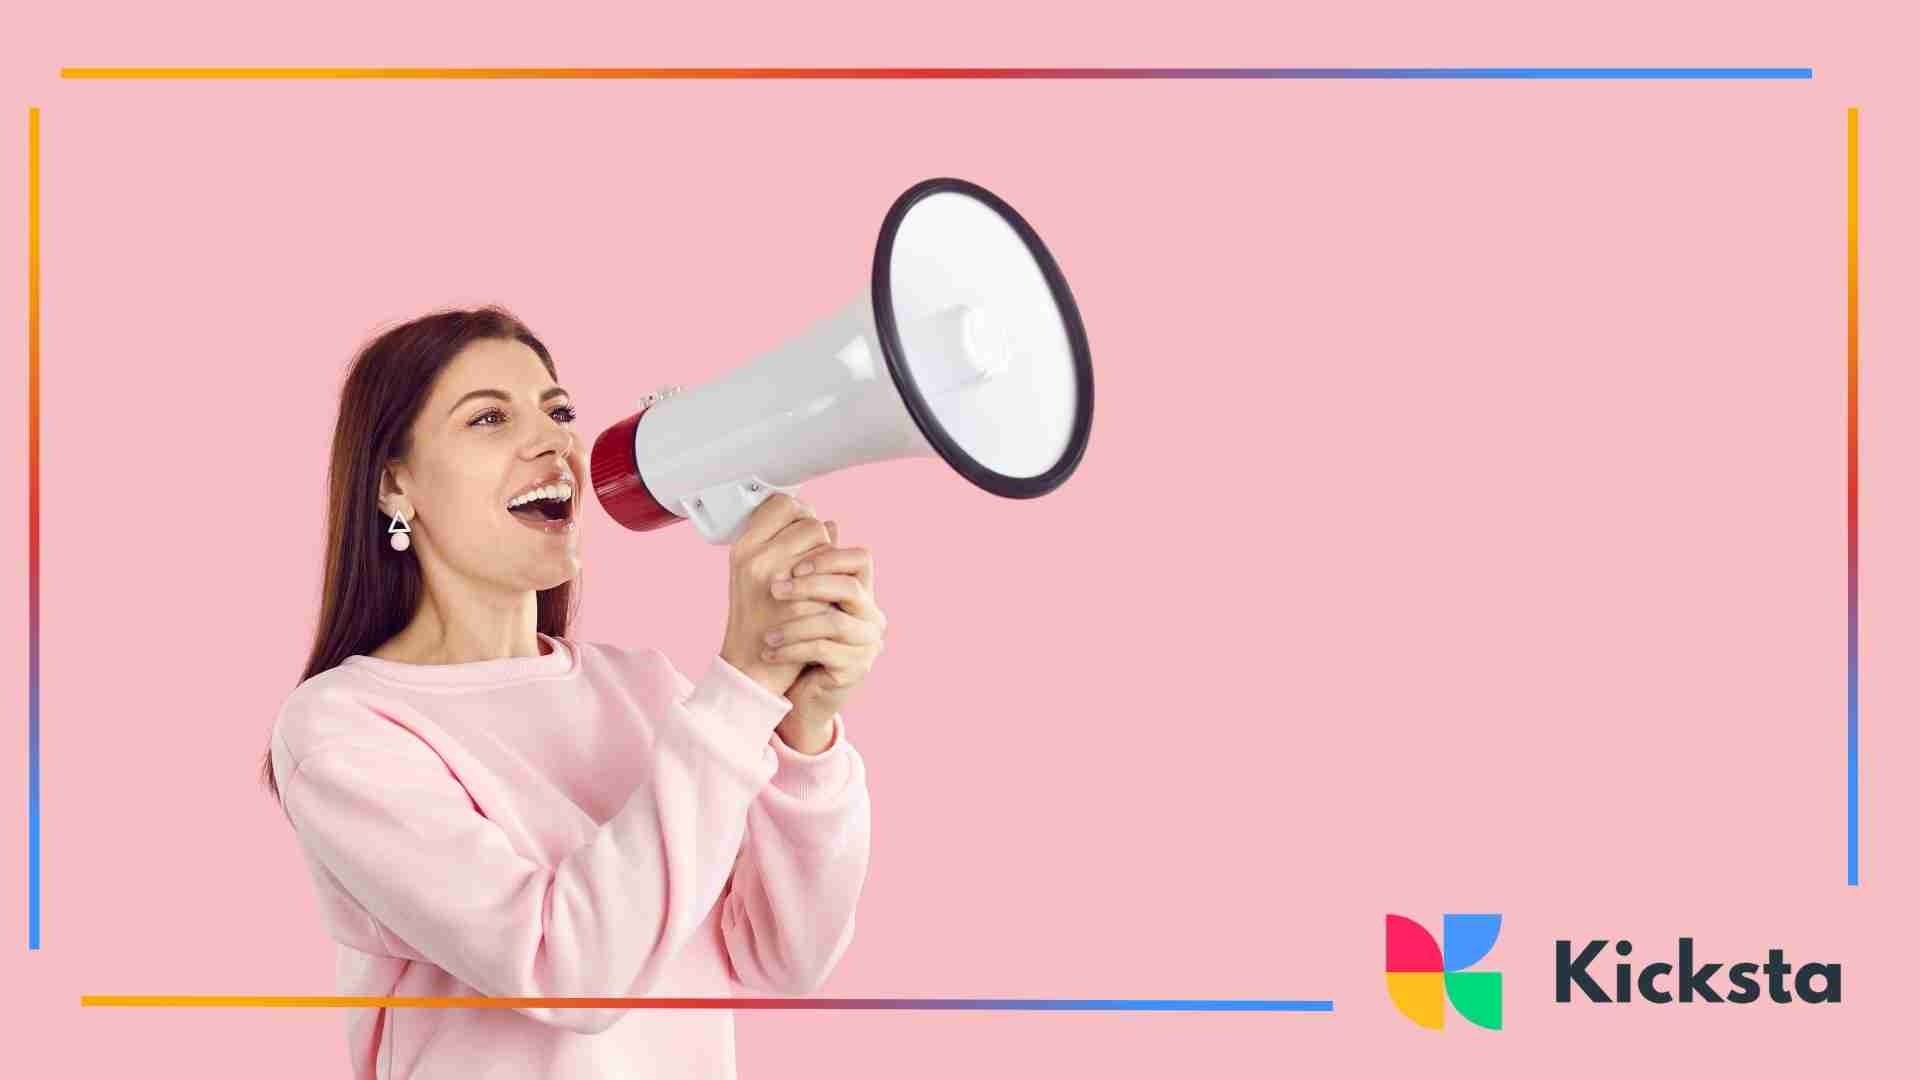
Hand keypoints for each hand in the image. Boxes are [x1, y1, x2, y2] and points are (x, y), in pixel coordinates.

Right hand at [718, 494, 837, 697]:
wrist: (751, 667)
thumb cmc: (756, 618)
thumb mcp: (758, 574)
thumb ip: (787, 545)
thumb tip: (832, 523)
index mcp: (743, 549)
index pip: (781, 504)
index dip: (798, 512)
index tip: (802, 529)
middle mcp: (757, 560)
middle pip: (809, 521)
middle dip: (819, 537)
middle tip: (813, 560)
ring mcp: (780, 581)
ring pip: (827, 546)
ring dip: (830, 558)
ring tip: (817, 579)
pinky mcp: (802, 603)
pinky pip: (833, 575)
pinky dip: (833, 583)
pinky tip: (824, 599)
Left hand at [762, 521, 885, 726]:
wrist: (799, 689)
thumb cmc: (798, 639)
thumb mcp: (797, 599)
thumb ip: (801, 565)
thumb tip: (797, 521)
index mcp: (860, 590)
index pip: (861, 557)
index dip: (829, 555)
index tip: (793, 562)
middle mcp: (871, 614)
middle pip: (850, 587)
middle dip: (809, 585)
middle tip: (774, 589)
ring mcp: (867, 642)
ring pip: (834, 622)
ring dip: (794, 624)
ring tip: (767, 633)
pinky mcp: (856, 668)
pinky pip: (823, 652)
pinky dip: (792, 649)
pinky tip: (770, 651)